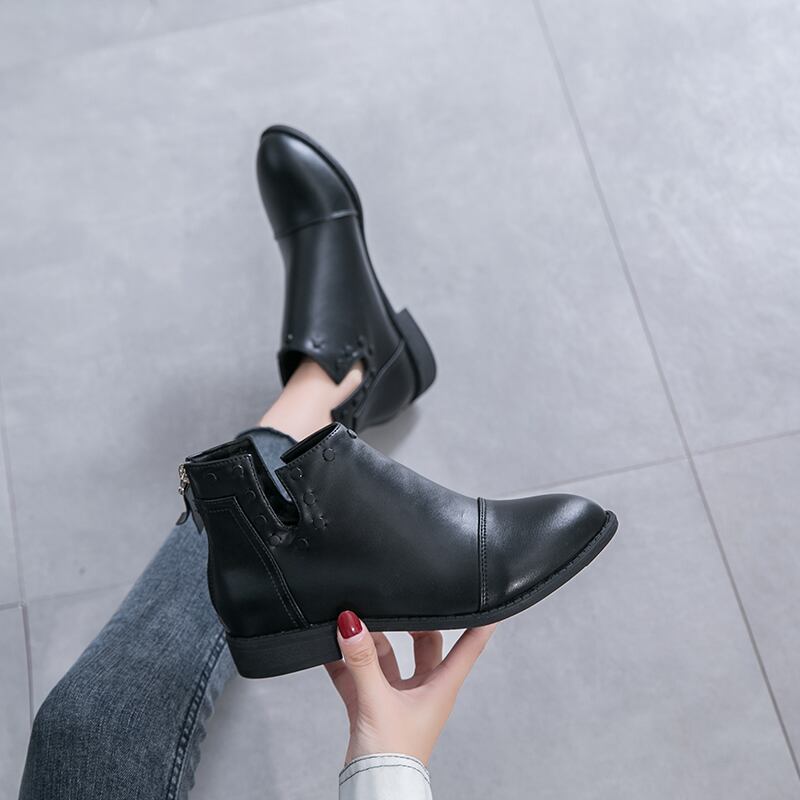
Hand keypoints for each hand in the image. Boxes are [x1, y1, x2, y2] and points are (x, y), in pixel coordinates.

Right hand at [325, 610, 496, 765]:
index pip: (468, 647)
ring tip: (351, 628)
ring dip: (369, 644)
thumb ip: (363, 661)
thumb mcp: (378, 701)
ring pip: (388, 659)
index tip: (488, 604)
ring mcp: (399, 698)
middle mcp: (424, 690)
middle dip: (410, 626)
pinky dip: (346, 664)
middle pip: (425, 646)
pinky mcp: (374, 708)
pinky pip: (360, 677)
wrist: (374, 791)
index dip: (480, 624)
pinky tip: (330, 652)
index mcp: (441, 687)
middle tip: (398, 605)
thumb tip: (351, 626)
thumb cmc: (394, 756)